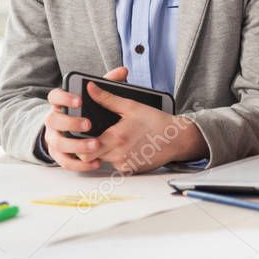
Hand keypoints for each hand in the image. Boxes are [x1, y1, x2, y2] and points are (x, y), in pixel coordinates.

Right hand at [42, 66, 128, 171]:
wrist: (68, 130)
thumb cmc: (84, 110)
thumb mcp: (92, 96)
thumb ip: (106, 83)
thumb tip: (123, 71)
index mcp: (60, 104)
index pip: (54, 97)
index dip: (64, 98)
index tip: (79, 101)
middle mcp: (53, 121)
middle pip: (54, 121)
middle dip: (71, 123)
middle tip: (88, 124)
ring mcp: (54, 138)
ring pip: (58, 143)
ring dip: (76, 146)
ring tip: (95, 146)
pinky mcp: (58, 154)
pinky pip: (65, 161)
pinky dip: (79, 164)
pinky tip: (95, 162)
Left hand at [85, 80, 206, 172]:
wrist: (177, 138)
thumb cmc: (156, 121)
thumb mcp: (131, 106)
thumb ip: (107, 99)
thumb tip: (91, 89)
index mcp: (116, 137)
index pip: (85, 149)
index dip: (81, 143)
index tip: (84, 135)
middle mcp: (119, 154)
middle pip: (92, 157)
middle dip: (90, 148)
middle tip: (97, 138)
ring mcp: (125, 164)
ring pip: (103, 161)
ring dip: (104, 152)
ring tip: (117, 139)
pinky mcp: (131, 170)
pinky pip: (116, 165)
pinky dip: (117, 157)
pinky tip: (128, 147)